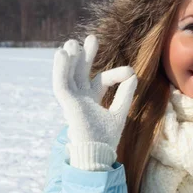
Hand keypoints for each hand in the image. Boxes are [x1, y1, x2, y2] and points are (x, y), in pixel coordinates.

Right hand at [52, 35, 136, 167]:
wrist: (96, 155)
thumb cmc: (106, 139)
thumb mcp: (119, 113)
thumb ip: (125, 94)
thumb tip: (133, 74)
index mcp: (92, 100)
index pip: (102, 80)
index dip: (115, 74)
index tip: (129, 72)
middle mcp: (80, 98)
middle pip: (81, 72)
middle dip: (85, 55)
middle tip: (91, 38)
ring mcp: (72, 101)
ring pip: (69, 75)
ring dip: (70, 58)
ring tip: (73, 42)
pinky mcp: (66, 104)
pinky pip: (60, 83)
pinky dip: (60, 68)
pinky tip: (62, 54)